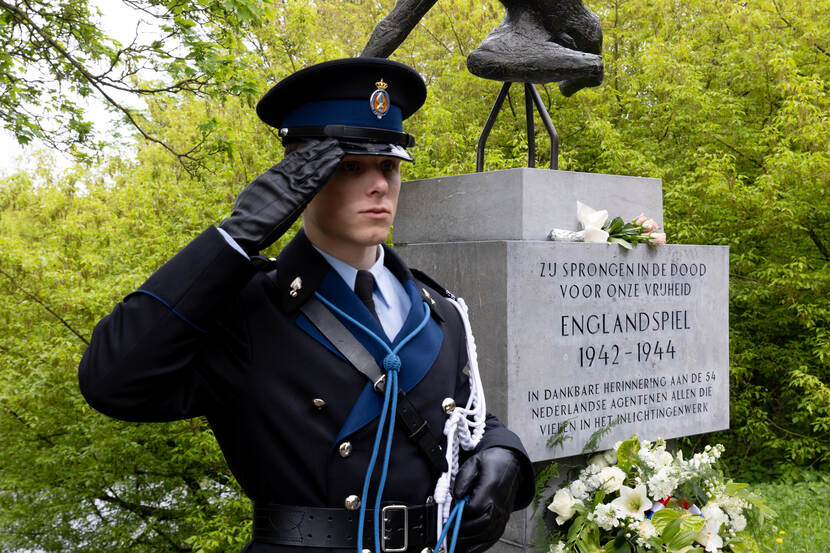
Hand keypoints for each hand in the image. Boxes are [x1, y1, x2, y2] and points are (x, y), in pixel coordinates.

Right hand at [219, 138, 342, 253]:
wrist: (246, 225)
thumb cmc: (247, 214)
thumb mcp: (256, 193)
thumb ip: (268, 185)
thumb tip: (273, 181)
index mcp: (272, 175)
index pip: (292, 159)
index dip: (305, 150)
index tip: (315, 143)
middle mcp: (283, 177)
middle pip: (304, 159)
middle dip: (318, 149)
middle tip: (330, 141)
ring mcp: (291, 186)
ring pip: (312, 167)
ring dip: (325, 156)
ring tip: (336, 147)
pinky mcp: (298, 197)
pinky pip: (315, 181)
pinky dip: (325, 171)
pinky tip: (334, 163)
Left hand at [452, 447, 521, 552]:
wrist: (510, 464)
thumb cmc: (491, 463)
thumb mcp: (473, 462)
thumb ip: (463, 479)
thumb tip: (457, 496)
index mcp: (490, 490)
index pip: (474, 508)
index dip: (460, 513)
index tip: (450, 513)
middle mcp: (498, 505)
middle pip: (481, 525)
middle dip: (463, 531)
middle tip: (449, 532)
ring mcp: (502, 514)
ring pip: (487, 534)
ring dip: (470, 542)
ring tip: (455, 544)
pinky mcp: (503, 520)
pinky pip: (494, 536)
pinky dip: (481, 546)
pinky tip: (469, 550)